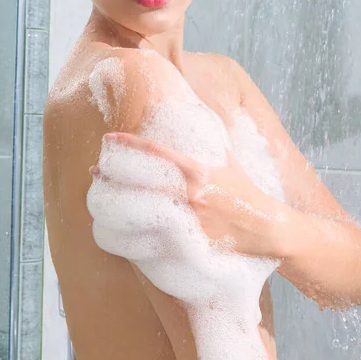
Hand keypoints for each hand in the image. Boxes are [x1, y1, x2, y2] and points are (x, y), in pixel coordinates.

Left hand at [89, 132, 287, 259]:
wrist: (265, 228)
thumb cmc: (243, 190)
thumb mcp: (226, 159)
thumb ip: (204, 141)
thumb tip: (188, 116)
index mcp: (199, 170)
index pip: (157, 152)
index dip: (129, 143)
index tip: (110, 138)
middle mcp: (192, 194)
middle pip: (142, 181)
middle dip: (114, 175)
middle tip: (95, 170)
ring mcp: (189, 221)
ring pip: (142, 211)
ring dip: (117, 203)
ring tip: (100, 195)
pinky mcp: (189, 243)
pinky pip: (154, 237)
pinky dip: (132, 231)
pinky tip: (116, 227)